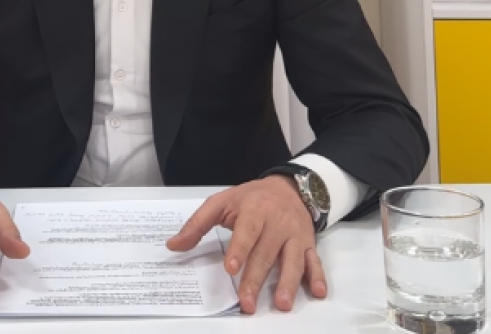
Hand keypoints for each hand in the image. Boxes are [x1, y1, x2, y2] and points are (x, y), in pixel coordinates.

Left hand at [166, 177, 326, 313]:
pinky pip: (314, 261)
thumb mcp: (221, 202)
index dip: (240, 249)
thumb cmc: (251, 198)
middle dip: (256, 278)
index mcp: (254, 209)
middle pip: (266, 252)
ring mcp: (294, 234)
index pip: (247, 230)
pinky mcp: (308, 244)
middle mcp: (277, 222)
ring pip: (292, 260)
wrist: (288, 187)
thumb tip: (173, 246)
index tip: (231, 268)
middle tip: (247, 303)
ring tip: (281, 303)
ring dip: (288, 282)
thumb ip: (197, 224)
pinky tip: (317, 291)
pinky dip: (317, 276)